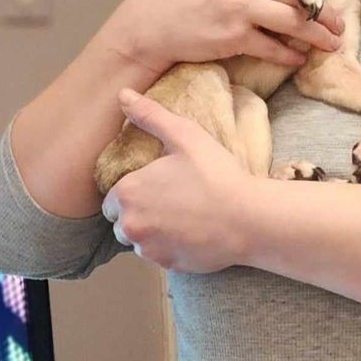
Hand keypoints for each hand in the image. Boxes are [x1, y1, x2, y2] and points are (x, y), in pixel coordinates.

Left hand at [101, 89, 252, 272]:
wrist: (248, 219)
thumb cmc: (216, 174)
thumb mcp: (185, 135)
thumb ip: (150, 115)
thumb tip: (123, 95)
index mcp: (128, 193)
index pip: (112, 197)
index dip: (134, 189)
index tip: (158, 183)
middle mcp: (130, 225)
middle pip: (122, 220)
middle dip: (139, 211)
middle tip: (171, 198)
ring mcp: (148, 249)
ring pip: (139, 239)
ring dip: (152, 230)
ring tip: (182, 215)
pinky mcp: (166, 266)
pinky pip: (158, 255)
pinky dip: (169, 246)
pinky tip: (192, 231)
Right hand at [104, 0, 343, 72]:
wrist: (149, 22)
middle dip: (325, 10)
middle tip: (339, 22)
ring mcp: (240, 7)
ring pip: (293, 20)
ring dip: (318, 34)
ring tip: (333, 42)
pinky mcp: (235, 36)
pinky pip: (272, 46)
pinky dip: (290, 54)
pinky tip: (300, 58)